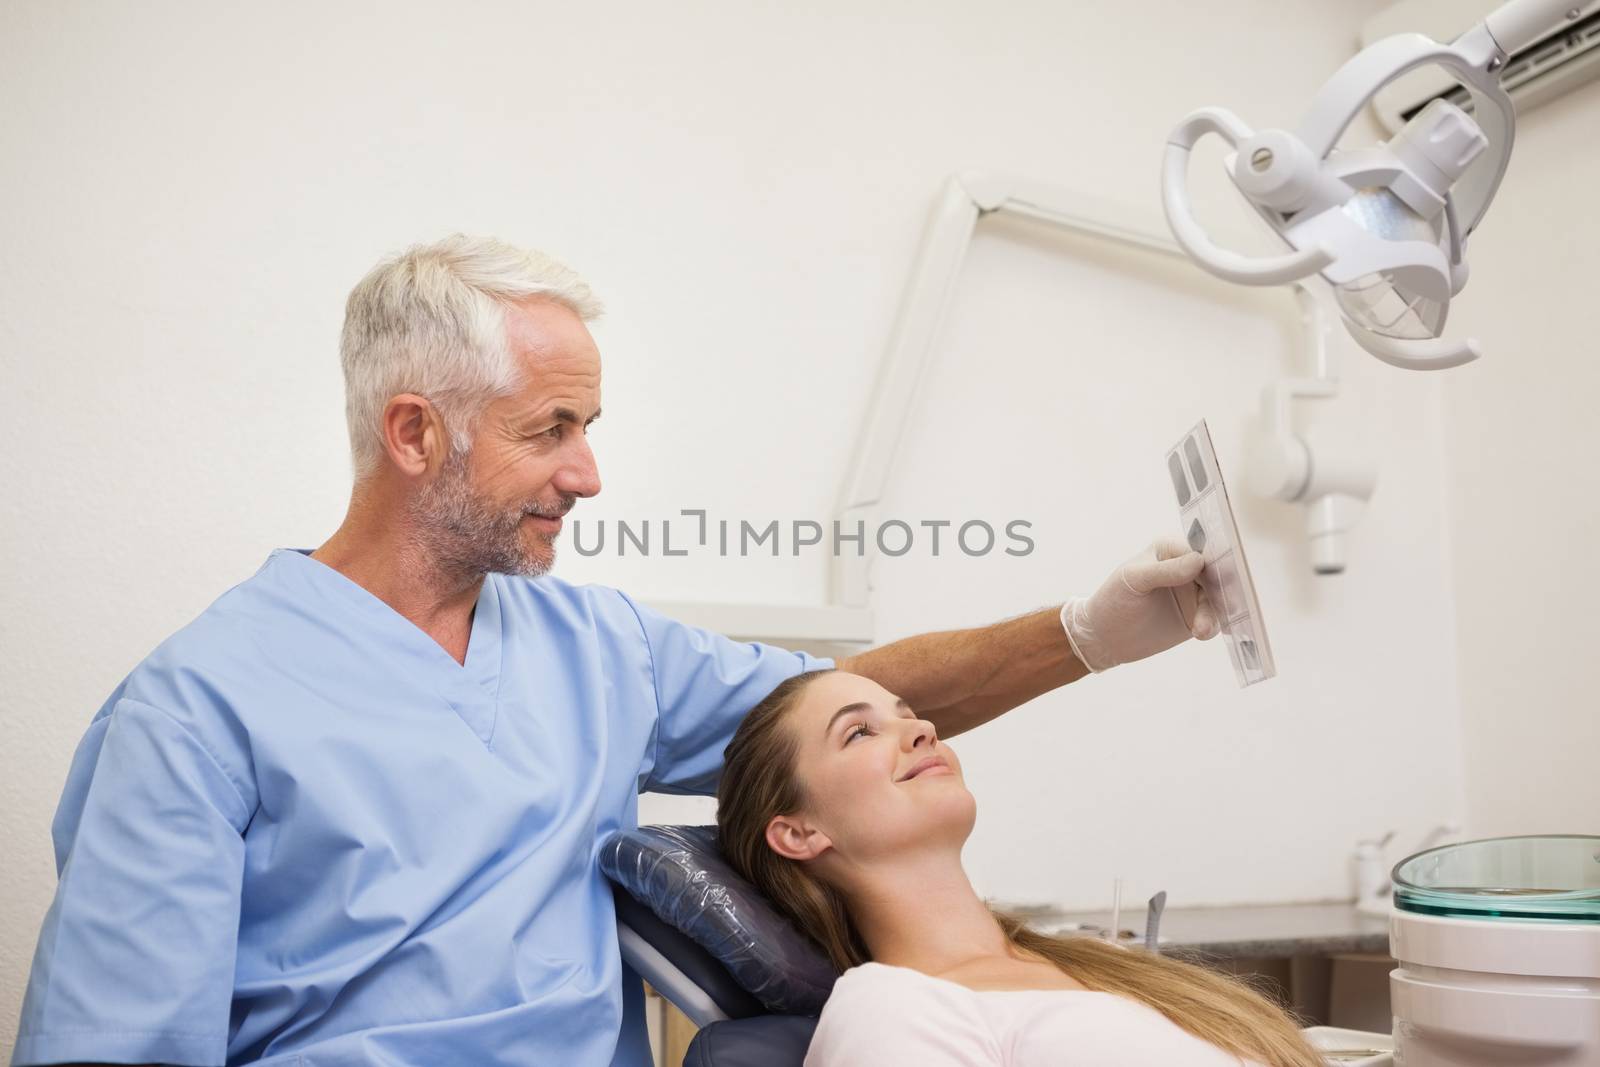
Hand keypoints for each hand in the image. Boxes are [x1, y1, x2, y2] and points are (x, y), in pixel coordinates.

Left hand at [1060, 537, 1218, 672]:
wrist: (1104, 638)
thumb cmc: (1113, 600)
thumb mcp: (1134, 580)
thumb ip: (1164, 571)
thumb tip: (1198, 561)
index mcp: (1170, 550)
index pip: (1199, 550)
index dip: (1212, 561)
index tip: (1220, 574)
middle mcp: (1187, 568)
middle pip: (1215, 574)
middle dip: (1218, 590)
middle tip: (1218, 605)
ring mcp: (1194, 593)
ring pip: (1217, 598)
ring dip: (1213, 612)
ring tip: (1200, 629)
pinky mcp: (1198, 616)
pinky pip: (1215, 618)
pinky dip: (1213, 625)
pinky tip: (1202, 633)